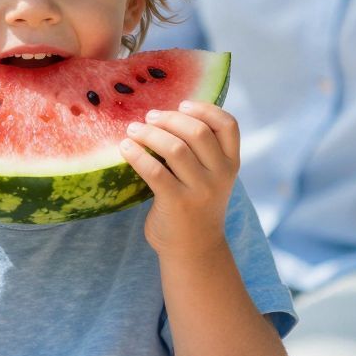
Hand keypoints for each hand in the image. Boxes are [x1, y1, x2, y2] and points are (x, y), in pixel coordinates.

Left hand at [119, 100, 238, 256]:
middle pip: (198, 132)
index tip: (182, 103)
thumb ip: (202, 153)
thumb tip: (165, 116)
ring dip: (149, 133)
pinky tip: (125, 148)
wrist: (194, 251)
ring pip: (175, 148)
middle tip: (149, 117)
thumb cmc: (196, 207)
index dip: (205, 109)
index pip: (228, 125)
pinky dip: (137, 154)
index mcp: (231, 165)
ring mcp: (200, 191)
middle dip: (169, 118)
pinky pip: (154, 171)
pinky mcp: (177, 203)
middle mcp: (220, 176)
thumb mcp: (211, 179)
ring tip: (133, 129)